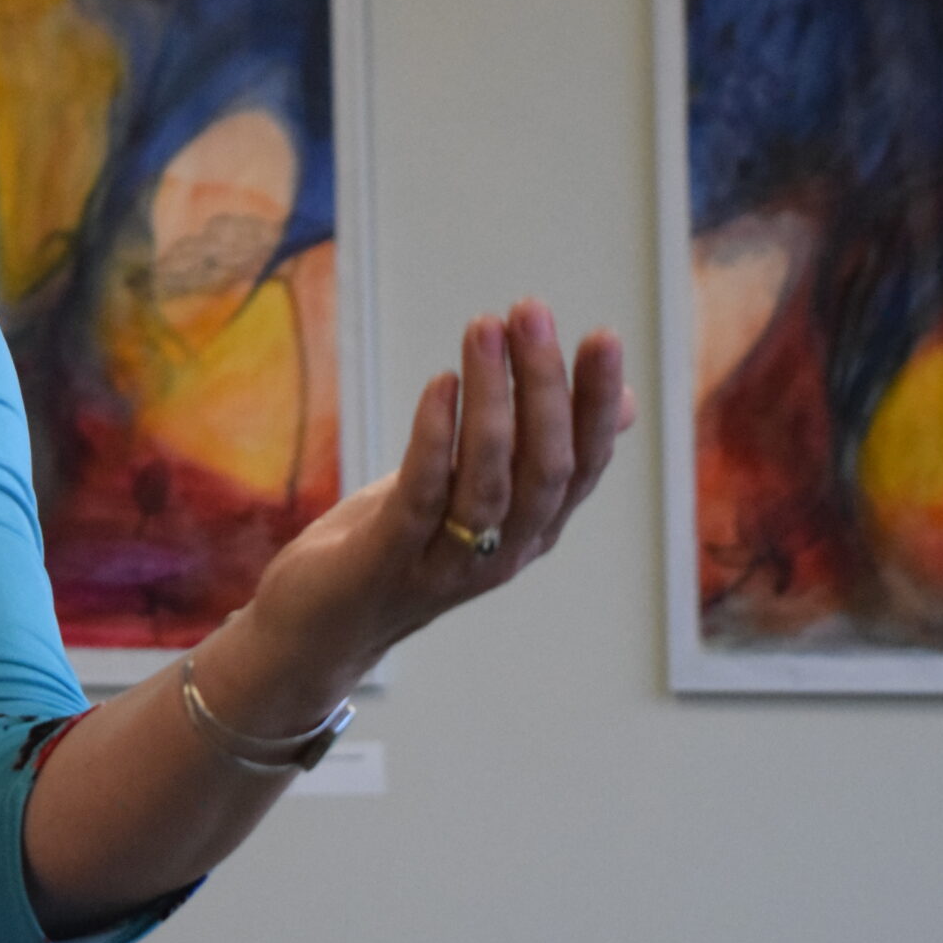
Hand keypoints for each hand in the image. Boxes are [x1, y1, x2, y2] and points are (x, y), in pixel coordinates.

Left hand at [241, 300, 635, 692]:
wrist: (319, 631)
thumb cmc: (399, 548)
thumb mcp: (477, 496)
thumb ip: (539, 455)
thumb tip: (623, 407)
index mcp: (531, 531)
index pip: (585, 464)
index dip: (597, 403)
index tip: (602, 336)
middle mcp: (504, 551)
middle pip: (546, 466)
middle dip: (545, 385)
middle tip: (531, 312)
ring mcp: (449, 561)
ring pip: (490, 476)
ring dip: (492, 397)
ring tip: (485, 329)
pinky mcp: (391, 559)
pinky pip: (424, 493)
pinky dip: (435, 436)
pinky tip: (440, 383)